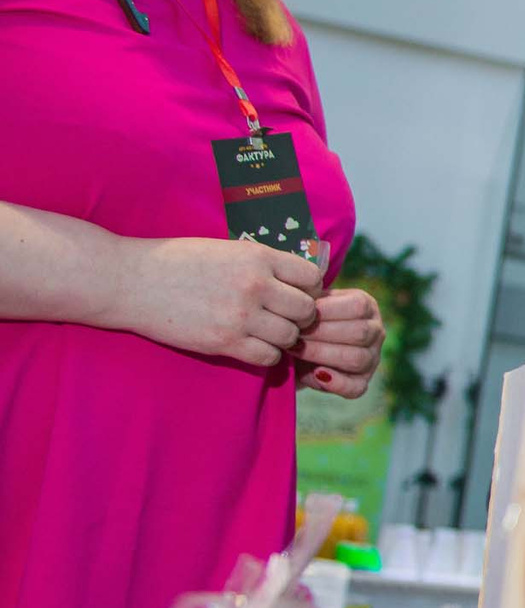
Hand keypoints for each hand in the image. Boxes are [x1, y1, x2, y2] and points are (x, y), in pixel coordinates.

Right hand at [113, 237, 320, 365]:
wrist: (129, 280)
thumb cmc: (176, 262)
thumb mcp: (226, 250)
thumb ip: (261, 264)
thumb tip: (296, 282)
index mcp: (257, 257)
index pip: (311, 278)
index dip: (308, 289)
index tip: (294, 294)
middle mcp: (255, 285)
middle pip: (306, 311)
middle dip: (299, 317)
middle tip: (282, 318)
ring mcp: (241, 315)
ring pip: (290, 337)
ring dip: (283, 338)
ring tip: (264, 332)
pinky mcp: (224, 341)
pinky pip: (268, 357)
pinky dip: (266, 355)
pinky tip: (251, 345)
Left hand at [295, 287, 383, 397]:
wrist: (292, 345)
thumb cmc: (300, 320)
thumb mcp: (307, 304)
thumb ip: (309, 300)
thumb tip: (306, 297)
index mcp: (366, 306)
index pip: (357, 306)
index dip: (326, 311)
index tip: (297, 315)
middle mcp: (376, 331)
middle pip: (360, 333)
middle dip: (321, 334)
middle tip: (292, 334)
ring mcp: (372, 358)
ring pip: (357, 358)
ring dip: (322, 355)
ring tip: (296, 350)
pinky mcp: (362, 382)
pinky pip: (356, 387)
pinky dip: (336, 382)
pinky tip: (316, 374)